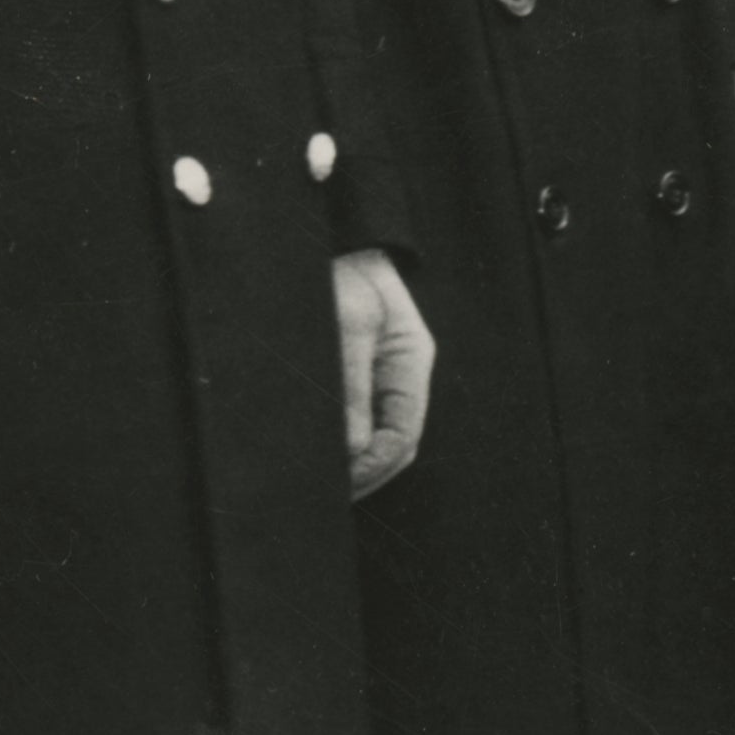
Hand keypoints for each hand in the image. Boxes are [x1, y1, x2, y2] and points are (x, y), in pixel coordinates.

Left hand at [336, 249, 436, 496]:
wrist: (329, 239)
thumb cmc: (342, 273)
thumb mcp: (347, 326)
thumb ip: (351, 387)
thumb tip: (354, 448)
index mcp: (411, 362)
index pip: (403, 435)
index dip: (373, 468)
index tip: (338, 487)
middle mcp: (401, 374)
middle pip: (396, 442)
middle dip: (366, 473)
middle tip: (327, 496)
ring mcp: (382, 375)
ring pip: (379, 435)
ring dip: (354, 461)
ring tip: (323, 481)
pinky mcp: (358, 373)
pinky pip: (361, 419)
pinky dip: (344, 443)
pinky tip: (322, 452)